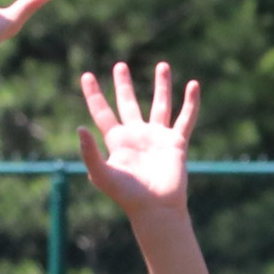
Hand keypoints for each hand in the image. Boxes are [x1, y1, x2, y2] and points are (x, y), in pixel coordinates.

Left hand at [76, 61, 197, 220]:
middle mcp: (137, 135)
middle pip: (129, 103)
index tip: (86, 75)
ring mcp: (158, 137)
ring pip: (160, 105)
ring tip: (162, 65)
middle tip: (119, 66)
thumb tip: (80, 128)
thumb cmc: (127, 195)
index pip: (102, 112)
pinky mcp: (177, 143)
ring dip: (161, 85)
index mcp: (117, 140)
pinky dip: (191, 102)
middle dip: (123, 85)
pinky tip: (193, 86)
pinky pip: (185, 118)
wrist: (156, 208)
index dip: (94, 94)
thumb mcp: (102, 174)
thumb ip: (89, 152)